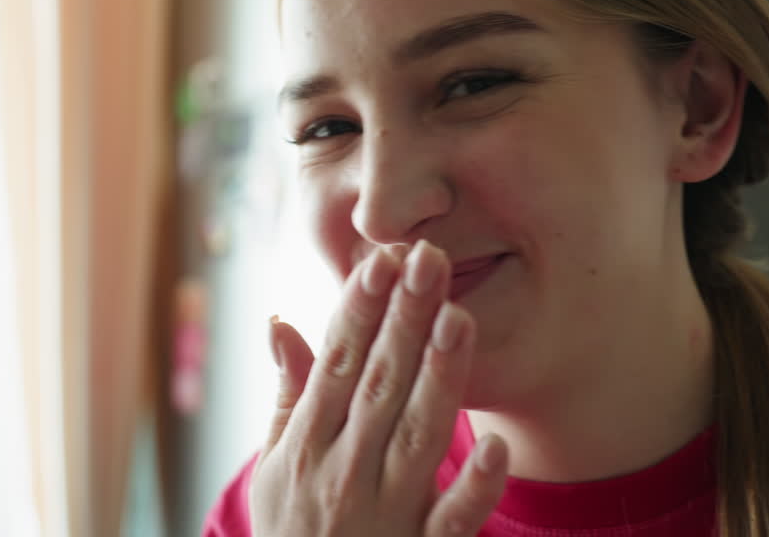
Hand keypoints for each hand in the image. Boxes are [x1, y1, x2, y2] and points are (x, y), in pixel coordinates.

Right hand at [250, 240, 507, 535]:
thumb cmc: (291, 534)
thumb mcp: (273, 469)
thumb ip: (287, 397)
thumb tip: (280, 322)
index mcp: (304, 448)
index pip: (334, 365)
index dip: (358, 310)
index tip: (381, 259)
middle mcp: (339, 476)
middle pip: (376, 387)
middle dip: (402, 320)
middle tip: (428, 259)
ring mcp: (381, 517)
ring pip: (415, 439)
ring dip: (437, 379)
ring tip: (457, 318)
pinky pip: (451, 523)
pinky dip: (473, 488)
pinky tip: (495, 444)